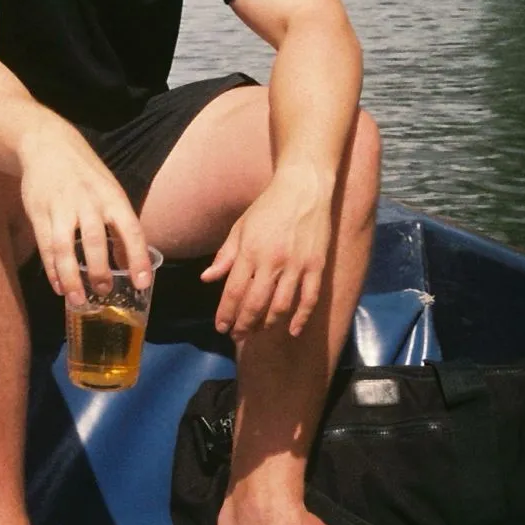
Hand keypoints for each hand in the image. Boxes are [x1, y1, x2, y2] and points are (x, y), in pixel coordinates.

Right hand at [18, 123, 152, 303]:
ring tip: (77, 300)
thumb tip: (130, 264)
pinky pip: (45, 246)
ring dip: (71, 277)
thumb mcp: (110, 191)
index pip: (131, 230)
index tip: (142, 284)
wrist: (47, 144)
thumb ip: (120, 225)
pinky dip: (52, 269)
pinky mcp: (38, 212)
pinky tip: (58, 286)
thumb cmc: (85, 174)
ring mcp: (61, 207)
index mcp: (112, 197)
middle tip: (104, 293)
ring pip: (64, 247)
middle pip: (95, 241)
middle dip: (100, 271)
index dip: (137, 258)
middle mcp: (88, 202)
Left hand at [201, 166, 333, 339]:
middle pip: (256, 303)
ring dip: (268, 324)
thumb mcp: (240, 227)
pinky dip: (301, 318)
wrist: (303, 188)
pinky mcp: (316, 265)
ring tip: (258, 332)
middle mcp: (272, 261)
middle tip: (237, 336)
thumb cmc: (268, 207)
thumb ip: (225, 256)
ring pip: (281, 306)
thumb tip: (207, 279)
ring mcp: (297, 265)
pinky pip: (309, 299)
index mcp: (250, 251)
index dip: (226, 313)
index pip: (234, 291)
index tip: (221, 327)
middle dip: (244, 325)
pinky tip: (292, 330)